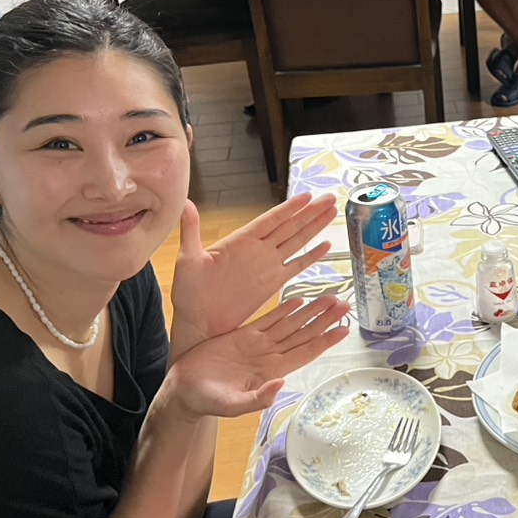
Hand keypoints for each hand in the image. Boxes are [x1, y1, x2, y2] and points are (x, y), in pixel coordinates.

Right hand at [163, 295, 348, 419]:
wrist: (183, 389)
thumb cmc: (205, 401)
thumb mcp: (231, 405)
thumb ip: (256, 399)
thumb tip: (280, 385)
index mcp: (270, 372)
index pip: (305, 353)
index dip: (325, 341)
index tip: (343, 329)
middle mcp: (269, 356)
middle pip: (304, 334)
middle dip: (325, 320)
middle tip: (344, 305)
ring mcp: (257, 344)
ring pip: (290, 324)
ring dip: (311, 311)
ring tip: (329, 298)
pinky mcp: (242, 335)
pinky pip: (268, 319)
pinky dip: (284, 309)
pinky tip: (298, 300)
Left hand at [170, 195, 337, 359]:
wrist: (199, 322)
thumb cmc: (189, 292)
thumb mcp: (188, 258)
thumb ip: (191, 230)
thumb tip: (185, 203)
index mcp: (241, 241)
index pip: (271, 219)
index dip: (290, 208)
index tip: (307, 195)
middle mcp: (258, 250)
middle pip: (290, 226)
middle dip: (310, 212)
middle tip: (330, 198)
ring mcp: (267, 266)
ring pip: (297, 242)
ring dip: (314, 228)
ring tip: (332, 213)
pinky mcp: (273, 284)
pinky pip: (297, 266)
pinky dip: (312, 257)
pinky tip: (325, 246)